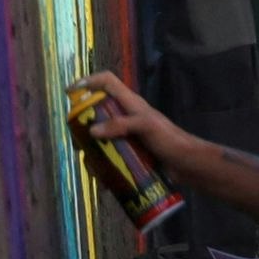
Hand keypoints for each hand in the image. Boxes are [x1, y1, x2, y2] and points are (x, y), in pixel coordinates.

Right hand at [68, 66, 189, 154]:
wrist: (187, 164)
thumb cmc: (169, 139)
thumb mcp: (146, 126)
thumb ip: (121, 125)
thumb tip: (92, 130)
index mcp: (130, 103)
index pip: (107, 82)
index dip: (88, 81)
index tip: (70, 92)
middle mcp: (125, 116)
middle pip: (97, 112)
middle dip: (83, 125)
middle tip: (77, 142)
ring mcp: (127, 135)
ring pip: (100, 137)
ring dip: (92, 150)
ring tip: (91, 165)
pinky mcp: (129, 152)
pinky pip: (109, 156)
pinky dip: (103, 166)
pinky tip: (102, 177)